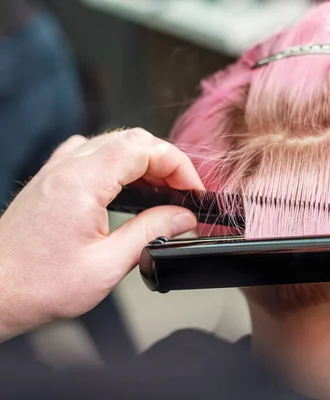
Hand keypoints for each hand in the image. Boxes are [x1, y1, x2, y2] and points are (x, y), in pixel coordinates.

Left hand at [0, 128, 202, 339]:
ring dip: (145, 161)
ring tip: (163, 192)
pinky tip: (128, 187)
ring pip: (113, 143)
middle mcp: (67, 168)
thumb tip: (183, 217)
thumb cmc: (37, 285)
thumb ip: (151, 232)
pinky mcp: (52, 180)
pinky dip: (120, 163)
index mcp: (81, 182)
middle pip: (131, 139)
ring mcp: (56, 170)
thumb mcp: (107, 264)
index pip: (143, 148)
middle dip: (166, 161)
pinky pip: (93, 153)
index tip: (193, 189)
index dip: (178, 164)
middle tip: (184, 192)